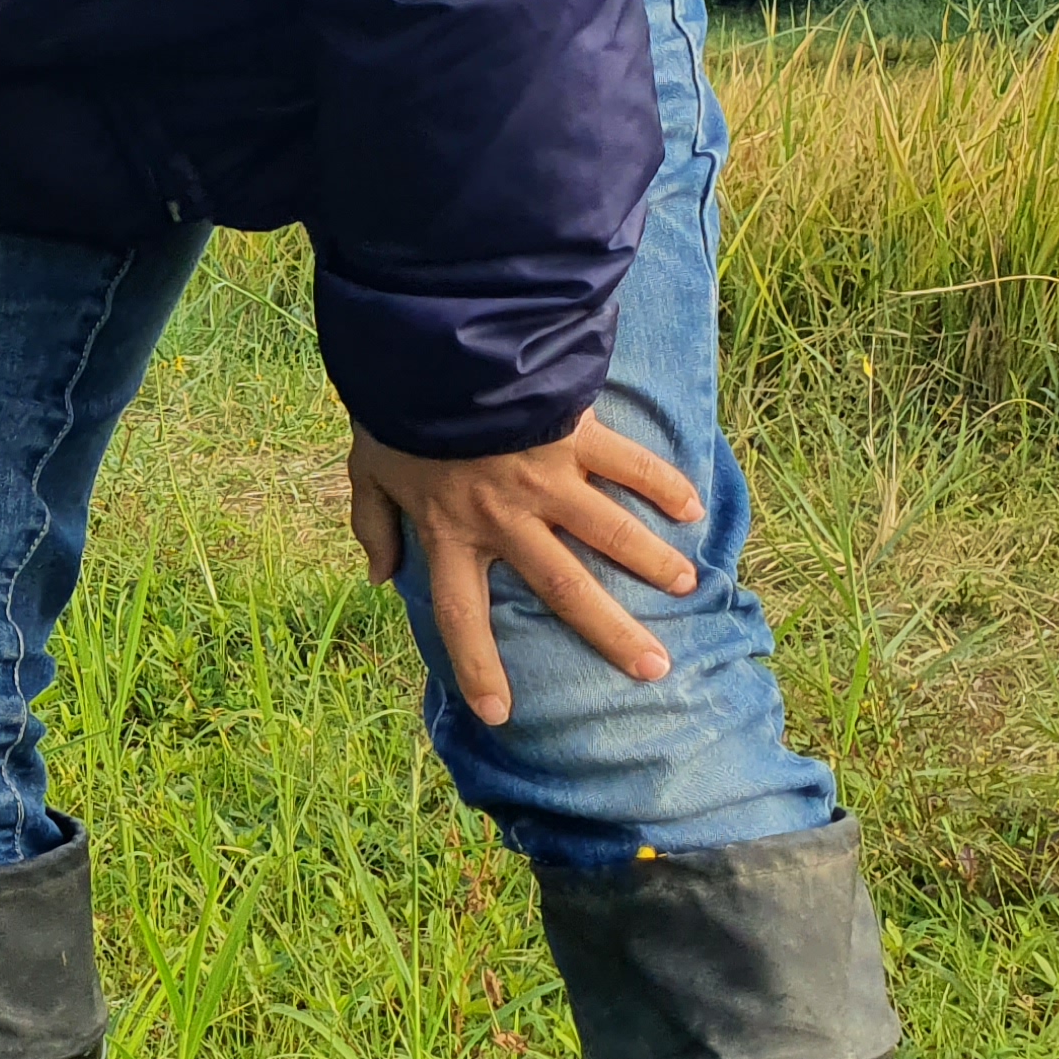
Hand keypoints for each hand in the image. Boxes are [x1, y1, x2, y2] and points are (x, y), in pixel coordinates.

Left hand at [345, 415, 702, 726]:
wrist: (428, 345)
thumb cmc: (393, 409)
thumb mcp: (366, 471)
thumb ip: (372, 524)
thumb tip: (375, 575)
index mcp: (450, 533)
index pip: (461, 617)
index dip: (478, 667)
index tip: (500, 713)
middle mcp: (505, 518)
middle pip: (564, 589)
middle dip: (611, 634)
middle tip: (653, 669)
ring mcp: (546, 478)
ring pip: (609, 533)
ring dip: (652, 561)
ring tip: (687, 587)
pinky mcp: (575, 435)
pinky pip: (628, 465)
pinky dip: (662, 486)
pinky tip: (692, 509)